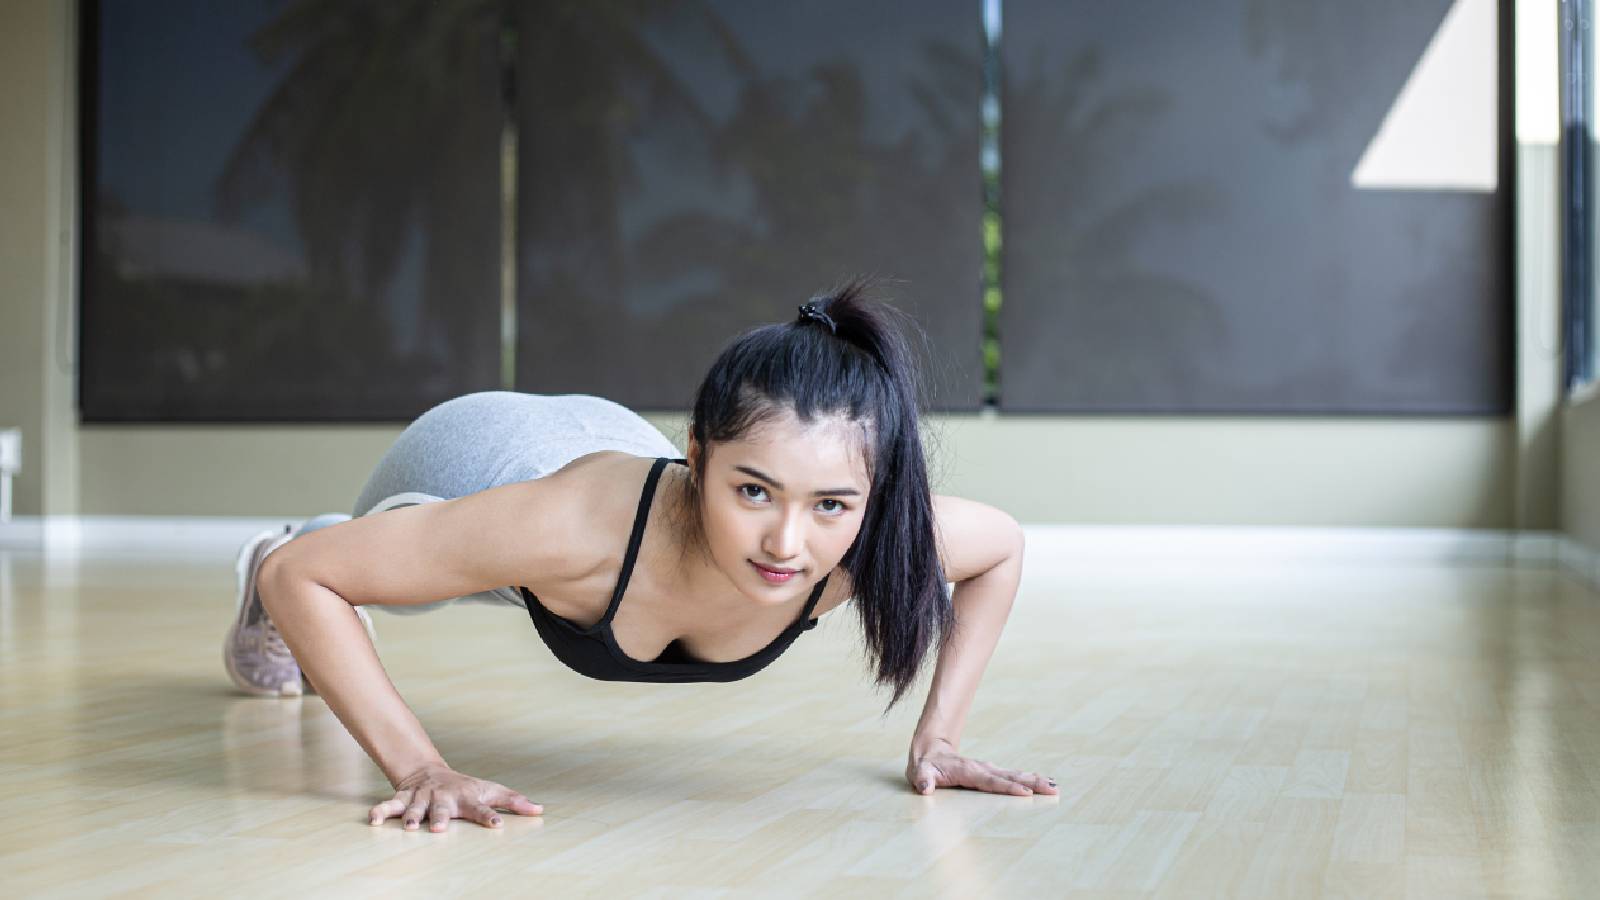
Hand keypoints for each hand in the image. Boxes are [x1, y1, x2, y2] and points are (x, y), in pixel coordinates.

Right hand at [369, 762, 543, 831]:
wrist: (429, 771)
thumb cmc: (465, 787)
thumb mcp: (490, 790)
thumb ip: (513, 801)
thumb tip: (540, 809)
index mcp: (467, 797)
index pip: (482, 807)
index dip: (490, 816)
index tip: (497, 825)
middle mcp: (444, 798)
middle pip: (443, 809)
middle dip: (440, 818)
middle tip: (438, 829)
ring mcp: (422, 798)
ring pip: (415, 808)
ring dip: (412, 817)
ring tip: (409, 828)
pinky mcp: (404, 799)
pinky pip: (390, 805)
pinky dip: (381, 812)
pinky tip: (373, 821)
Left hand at [906, 738, 1057, 796]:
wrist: (931, 749)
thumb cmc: (926, 766)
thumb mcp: (920, 773)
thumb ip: (922, 780)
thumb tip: (925, 788)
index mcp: (968, 771)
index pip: (990, 781)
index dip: (1007, 787)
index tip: (1025, 793)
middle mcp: (982, 768)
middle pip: (1010, 777)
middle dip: (1032, 783)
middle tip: (1052, 789)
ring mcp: (989, 769)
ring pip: (1015, 775)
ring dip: (1035, 780)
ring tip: (1054, 786)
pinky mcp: (992, 772)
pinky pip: (1013, 776)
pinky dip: (1029, 779)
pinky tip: (1043, 782)